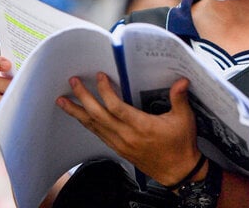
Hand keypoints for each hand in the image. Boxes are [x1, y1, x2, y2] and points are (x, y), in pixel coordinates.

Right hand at [0, 54, 12, 135]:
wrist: (4, 116)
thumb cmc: (11, 92)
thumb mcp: (11, 81)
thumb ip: (15, 74)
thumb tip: (27, 72)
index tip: (9, 65)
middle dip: (4, 84)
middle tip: (19, 87)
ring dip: (0, 100)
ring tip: (14, 101)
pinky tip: (6, 114)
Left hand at [56, 74, 202, 186]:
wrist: (177, 171)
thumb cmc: (180, 145)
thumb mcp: (184, 119)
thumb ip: (180, 98)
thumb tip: (181, 81)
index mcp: (142, 126)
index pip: (116, 107)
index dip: (105, 91)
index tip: (100, 77)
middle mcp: (127, 136)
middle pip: (98, 115)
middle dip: (83, 98)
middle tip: (73, 83)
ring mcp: (121, 144)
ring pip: (93, 126)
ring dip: (77, 112)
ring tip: (63, 101)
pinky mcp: (119, 149)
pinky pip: (98, 134)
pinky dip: (87, 124)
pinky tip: (81, 117)